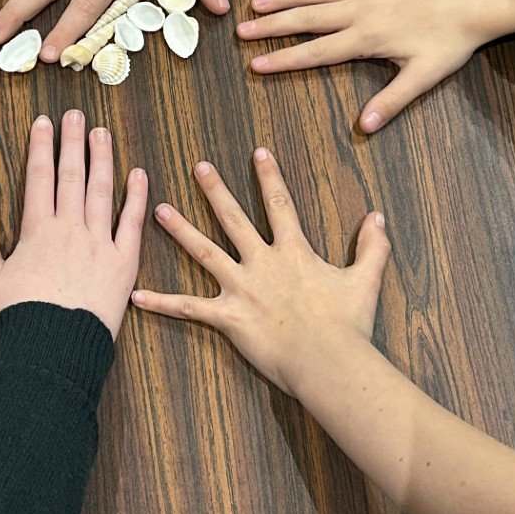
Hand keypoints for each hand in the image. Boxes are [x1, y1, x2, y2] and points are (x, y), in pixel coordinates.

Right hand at [0, 112, 147, 336]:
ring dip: (103, 158)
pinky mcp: (123, 263)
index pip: (39, 177)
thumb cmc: (20, 319)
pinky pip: (132, 223)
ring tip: (103, 133)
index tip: (43, 123)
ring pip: (102, 190)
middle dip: (73, 141)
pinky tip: (139, 174)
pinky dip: (136, 196)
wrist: (55, 352)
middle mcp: (70, 229)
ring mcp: (99, 243)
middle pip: (72, 175)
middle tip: (76, 115)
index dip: (41, 146)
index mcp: (37, 230)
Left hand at [132, 148, 386, 395]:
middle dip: (215, 190)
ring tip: (158, 209)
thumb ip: (373, 247)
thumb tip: (378, 217)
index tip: (258, 151)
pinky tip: (136, 295)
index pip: (279, 204)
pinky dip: (161, 303)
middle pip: (234, 219)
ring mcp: (242, 289)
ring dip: (180, 230)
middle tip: (198, 166)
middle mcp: (262, 263)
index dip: (269, 176)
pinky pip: (189, 308)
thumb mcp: (366, 280)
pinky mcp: (228, 318)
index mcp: (294, 252)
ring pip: (204, 252)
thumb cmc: (348, 325)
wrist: (329, 361)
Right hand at [237, 0, 514, 132]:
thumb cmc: (453, 41)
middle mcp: (360, 9)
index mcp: (366, 38)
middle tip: (242, 29)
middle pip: (307, 18)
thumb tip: (365, 126)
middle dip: (272, 25)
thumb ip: (391, 101)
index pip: (315, 51)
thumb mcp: (423, 77)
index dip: (283, 59)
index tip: (255, 64)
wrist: (478, 0)